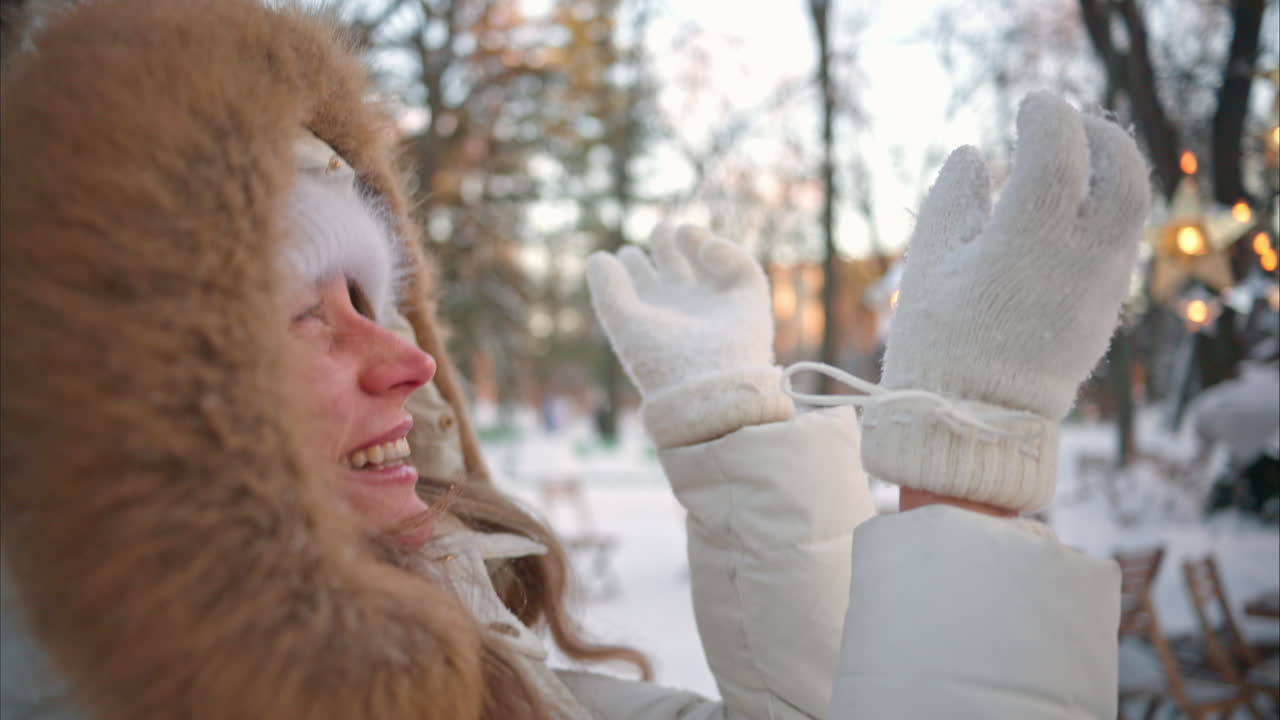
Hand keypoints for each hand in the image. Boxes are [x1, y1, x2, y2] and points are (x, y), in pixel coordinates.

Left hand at [587, 225, 792, 447]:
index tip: (624, 252)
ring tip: (682, 231)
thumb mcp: (625, 323)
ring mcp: (719, 303)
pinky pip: (743, 267)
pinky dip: (726, 252)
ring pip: (709, 261)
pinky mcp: (750, 301)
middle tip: (662, 228)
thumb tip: (597, 256)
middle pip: (676, 267)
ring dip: (696, 240)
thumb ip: (608, 289)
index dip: (633, 264)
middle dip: (667, 244)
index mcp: (656, 316)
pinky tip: (705, 251)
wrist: (708, 387)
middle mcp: (687, 309)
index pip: (644, 282)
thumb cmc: (661, 361)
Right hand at [864, 92, 1150, 511]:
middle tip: (1070, 125)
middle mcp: (1079, 257)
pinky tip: (1067, 217)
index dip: (1046, 115)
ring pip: (1130, 210)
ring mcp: (1100, 288)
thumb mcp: (927, 263)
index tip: (1029, 106)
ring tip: (1071, 168)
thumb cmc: (936, 343)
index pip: (1057, 149)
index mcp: (1027, 239)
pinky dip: (1102, 214)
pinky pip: (1119, 245)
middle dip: (1101, 137)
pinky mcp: (1104, 313)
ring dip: (1107, 174)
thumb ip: (952, 199)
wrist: (971, 424)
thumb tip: (974, 156)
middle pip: (1122, 173)